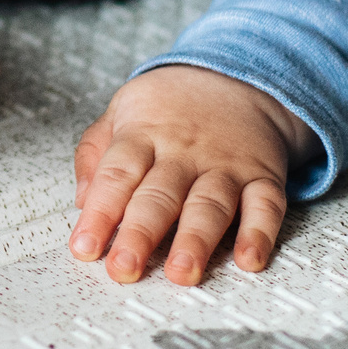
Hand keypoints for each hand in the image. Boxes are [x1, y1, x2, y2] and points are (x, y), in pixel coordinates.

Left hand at [70, 65, 315, 285]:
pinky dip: (259, 234)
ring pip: (210, 205)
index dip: (99, 213)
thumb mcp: (121, 110)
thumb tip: (82, 200)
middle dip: (141, 234)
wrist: (237, 76)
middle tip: (124, 268)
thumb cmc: (171, 105)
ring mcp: (226, 166)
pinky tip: (249, 260)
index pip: (117, 176)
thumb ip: (95, 152)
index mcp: (143, 135)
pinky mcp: (262, 177)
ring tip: (181, 272)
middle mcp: (184, 153)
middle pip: (160, 196)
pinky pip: (265, 206)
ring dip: (195, 241)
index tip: (85, 248)